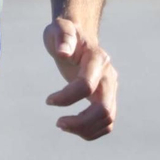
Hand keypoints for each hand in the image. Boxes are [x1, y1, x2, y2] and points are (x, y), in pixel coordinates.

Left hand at [44, 18, 116, 139]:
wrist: (79, 37)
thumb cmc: (66, 33)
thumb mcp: (60, 29)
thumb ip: (63, 37)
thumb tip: (62, 53)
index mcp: (97, 59)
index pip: (86, 86)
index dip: (66, 97)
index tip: (48, 101)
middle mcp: (108, 76)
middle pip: (104, 109)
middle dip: (81, 122)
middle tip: (58, 123)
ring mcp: (111, 88)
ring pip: (108, 119)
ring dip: (85, 129)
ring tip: (62, 124)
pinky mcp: (108, 98)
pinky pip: (107, 122)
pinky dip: (91, 130)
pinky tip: (72, 127)